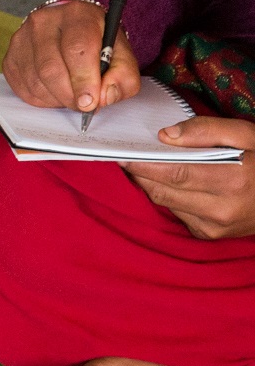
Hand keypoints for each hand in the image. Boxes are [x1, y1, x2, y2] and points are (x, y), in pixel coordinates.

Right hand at [5, 0, 142, 112]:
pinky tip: (57, 92)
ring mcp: (22, 38)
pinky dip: (43, 99)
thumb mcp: (121, 54)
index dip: (83, 79)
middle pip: (51, 68)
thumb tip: (104, 96)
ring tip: (73, 96)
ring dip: (57, 98)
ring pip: (36, 81)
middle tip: (84, 105)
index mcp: (76, 14)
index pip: (76, 48)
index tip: (90, 102)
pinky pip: (23, 88)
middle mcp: (44, 21)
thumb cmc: (97, 42)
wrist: (71, 30)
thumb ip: (123, 76)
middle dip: (69, 95)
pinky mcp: (10, 56)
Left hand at [124, 117, 254, 237]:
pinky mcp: (208, 234)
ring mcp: (214, 226)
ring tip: (142, 166)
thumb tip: (166, 135)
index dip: (145, 164)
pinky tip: (165, 183)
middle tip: (124, 158)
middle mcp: (222, 209)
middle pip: (163, 191)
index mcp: (234, 180)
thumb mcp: (247, 135)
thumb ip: (207, 131)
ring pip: (164, 203)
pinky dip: (166, 197)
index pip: (175, 173)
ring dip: (150, 185)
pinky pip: (175, 213)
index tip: (123, 153)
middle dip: (140, 174)